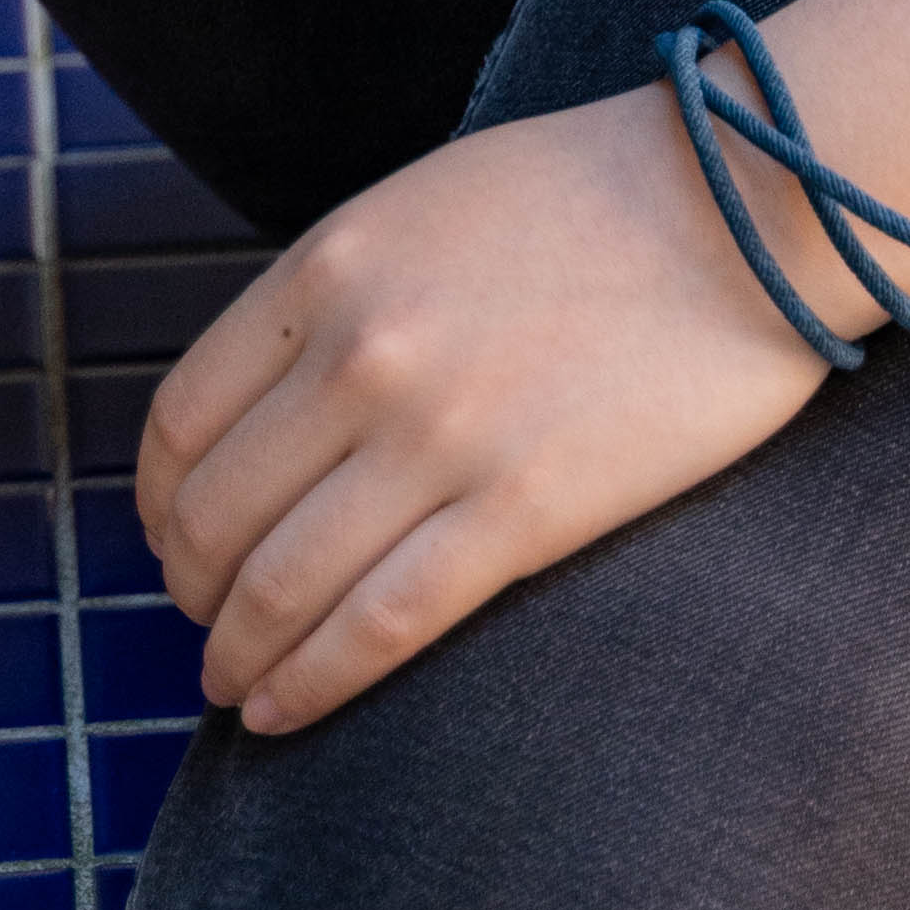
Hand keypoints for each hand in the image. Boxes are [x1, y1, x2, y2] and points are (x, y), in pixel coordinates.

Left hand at [137, 94, 829, 730]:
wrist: (747, 204)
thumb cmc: (596, 195)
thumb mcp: (426, 206)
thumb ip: (341, 294)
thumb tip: (270, 407)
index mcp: (330, 266)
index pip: (183, 420)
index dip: (161, 501)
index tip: (175, 535)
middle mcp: (362, 353)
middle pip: (215, 514)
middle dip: (192, 589)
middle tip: (205, 622)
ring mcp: (438, 437)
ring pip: (279, 587)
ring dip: (237, 655)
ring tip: (235, 684)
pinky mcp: (521, 512)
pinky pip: (376, 627)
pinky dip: (308, 686)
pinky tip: (282, 713)